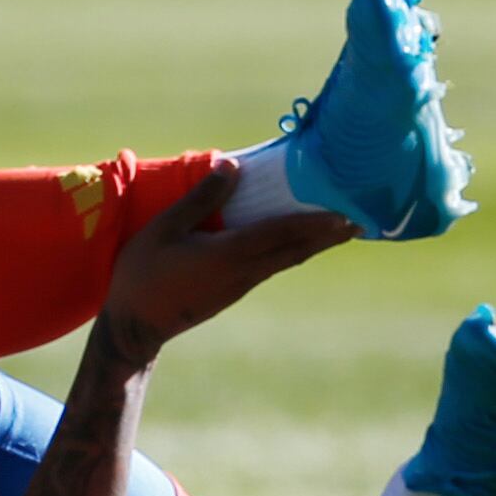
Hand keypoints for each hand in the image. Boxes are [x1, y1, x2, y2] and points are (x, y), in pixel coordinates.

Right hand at [96, 160, 357, 365]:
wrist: (133, 328)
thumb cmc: (143, 275)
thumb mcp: (164, 230)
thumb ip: (200, 198)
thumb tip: (232, 166)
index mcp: (228, 254)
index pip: (283, 232)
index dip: (318, 222)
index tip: (349, 214)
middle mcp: (243, 272)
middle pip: (296, 250)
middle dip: (329, 235)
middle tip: (361, 220)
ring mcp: (239, 286)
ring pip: (286, 260)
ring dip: (313, 244)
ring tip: (338, 229)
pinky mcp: (232, 292)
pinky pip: (271, 267)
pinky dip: (291, 252)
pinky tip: (295, 242)